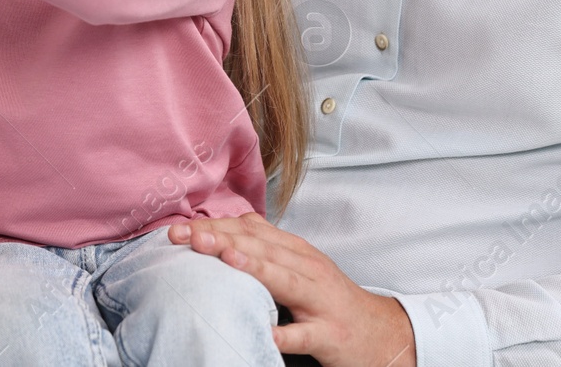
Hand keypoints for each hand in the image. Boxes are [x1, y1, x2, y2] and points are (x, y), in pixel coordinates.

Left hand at [167, 212, 416, 366]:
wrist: (382, 334)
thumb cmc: (331, 300)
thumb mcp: (302, 266)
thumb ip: (269, 246)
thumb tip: (231, 226)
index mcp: (297, 251)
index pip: (251, 230)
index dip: (214, 226)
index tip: (178, 229)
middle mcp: (308, 268)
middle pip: (262, 248)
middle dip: (222, 239)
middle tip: (185, 236)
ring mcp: (320, 301)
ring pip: (285, 280)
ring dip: (254, 268)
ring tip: (224, 258)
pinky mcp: (329, 334)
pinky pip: (304, 334)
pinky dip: (284, 332)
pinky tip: (264, 331)